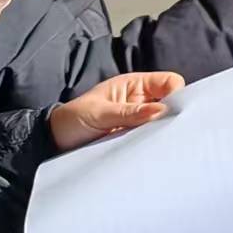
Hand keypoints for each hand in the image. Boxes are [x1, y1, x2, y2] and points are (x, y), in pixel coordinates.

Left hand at [49, 70, 183, 151]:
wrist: (55, 142)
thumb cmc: (73, 119)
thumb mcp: (99, 113)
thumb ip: (129, 113)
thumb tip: (162, 110)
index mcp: (134, 85)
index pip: (168, 82)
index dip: (177, 92)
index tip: (175, 111)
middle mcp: (141, 101)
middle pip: (171, 102)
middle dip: (175, 114)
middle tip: (173, 129)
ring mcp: (139, 121)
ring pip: (163, 123)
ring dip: (164, 131)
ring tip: (162, 143)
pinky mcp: (134, 139)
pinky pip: (151, 140)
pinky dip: (155, 144)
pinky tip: (154, 151)